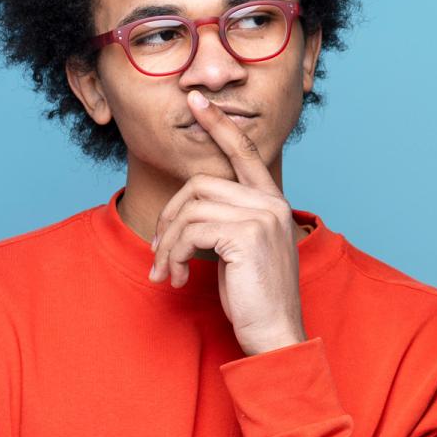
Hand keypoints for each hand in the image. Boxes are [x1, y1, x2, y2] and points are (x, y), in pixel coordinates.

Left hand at [150, 90, 307, 355]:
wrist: (275, 335)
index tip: (197, 100)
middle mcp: (271, 203)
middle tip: (160, 253)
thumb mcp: (240, 252)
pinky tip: (180, 278)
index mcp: (273, 203)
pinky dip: (176, 255)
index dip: (219, 125)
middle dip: (170, 217)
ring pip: (191, 210)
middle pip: (200, 185)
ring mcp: (262, 217)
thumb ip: (225, 223)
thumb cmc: (255, 299)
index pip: (244, 153)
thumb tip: (185, 214)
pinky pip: (192, 231)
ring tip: (168, 272)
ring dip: (168, 244)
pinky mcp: (247, 235)